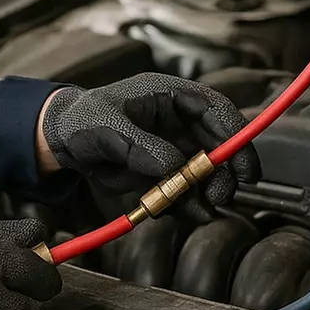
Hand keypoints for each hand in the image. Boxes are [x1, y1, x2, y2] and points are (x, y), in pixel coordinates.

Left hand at [38, 73, 260, 220]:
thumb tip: (174, 168)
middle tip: (223, 194)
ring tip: (203, 210)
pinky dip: (190, 203)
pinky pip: (186, 188)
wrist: (63, 142)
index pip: (216, 108)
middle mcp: (178, 119)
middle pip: (218, 142)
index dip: (236, 135)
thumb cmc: (83, 120)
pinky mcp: (164, 170)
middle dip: (225, 170)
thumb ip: (141, 147)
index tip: (246, 165)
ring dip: (209, 191)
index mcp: (170, 95)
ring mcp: (173, 145)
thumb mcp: (108, 129)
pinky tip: (189, 214)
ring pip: (206, 169)